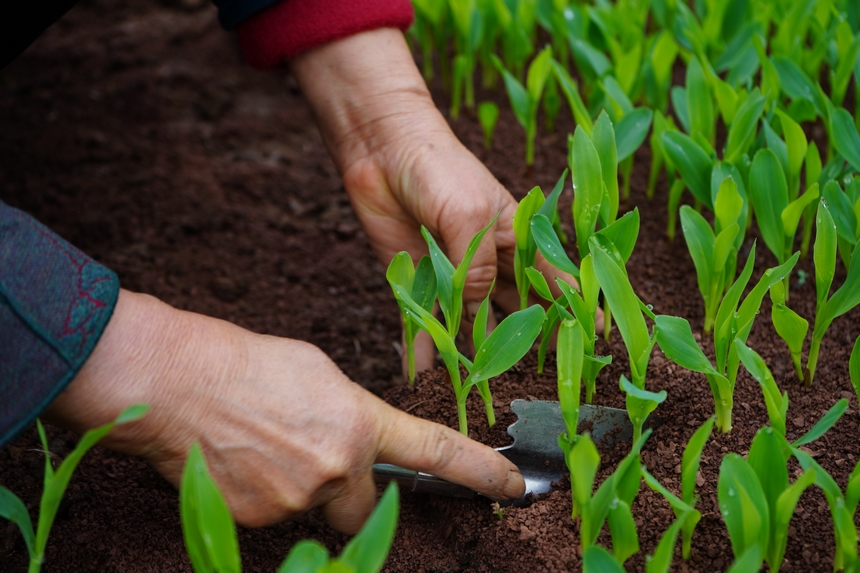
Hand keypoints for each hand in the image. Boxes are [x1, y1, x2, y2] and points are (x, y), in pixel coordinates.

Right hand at [45, 290, 524, 532]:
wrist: (176, 381)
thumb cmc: (247, 363)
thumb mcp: (319, 373)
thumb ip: (350, 412)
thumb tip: (358, 437)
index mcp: (359, 422)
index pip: (435, 452)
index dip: (480, 471)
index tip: (512, 486)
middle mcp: (337, 468)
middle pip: (361, 506)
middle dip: (345, 491)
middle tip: (309, 457)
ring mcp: (298, 499)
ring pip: (313, 509)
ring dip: (298, 488)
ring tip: (261, 447)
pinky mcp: (259, 520)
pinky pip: (276, 516)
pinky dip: (265, 495)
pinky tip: (241, 462)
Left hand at [290, 29, 596, 374]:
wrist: (382, 150)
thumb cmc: (439, 169)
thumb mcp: (469, 214)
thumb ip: (478, 264)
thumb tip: (481, 305)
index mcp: (517, 238)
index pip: (554, 279)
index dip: (575, 309)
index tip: (596, 341)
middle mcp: (491, 262)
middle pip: (518, 311)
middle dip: (531, 343)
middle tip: (543, 382)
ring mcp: (455, 275)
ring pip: (475, 324)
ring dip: (479, 354)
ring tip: (487, 391)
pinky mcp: (420, 282)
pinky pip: (426, 322)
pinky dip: (425, 350)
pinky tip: (427, 379)